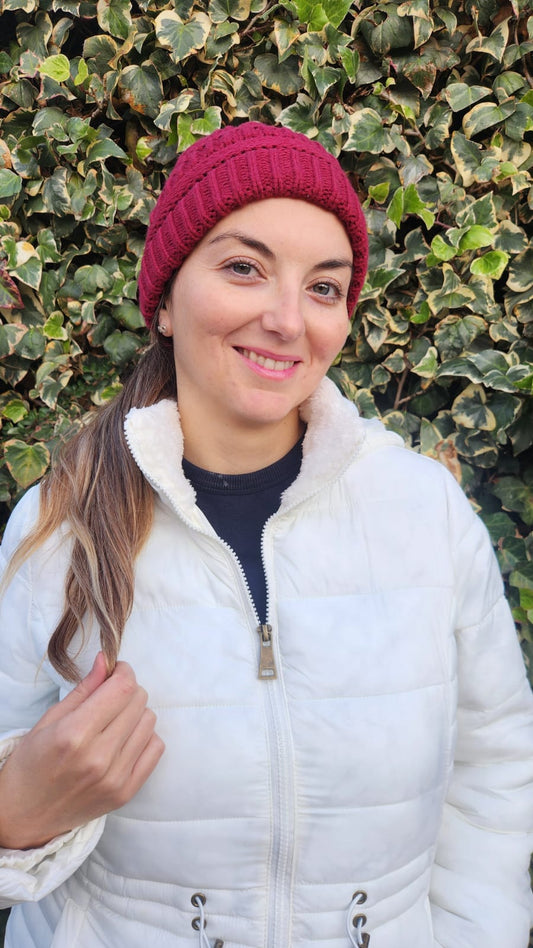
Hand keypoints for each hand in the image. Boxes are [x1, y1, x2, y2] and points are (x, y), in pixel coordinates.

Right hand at [0, 653, 164, 849]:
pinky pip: (156, 749)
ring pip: (150, 722)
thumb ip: (83, 689)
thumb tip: (106, 661)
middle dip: (127, 690)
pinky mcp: (126, 793)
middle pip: (138, 701)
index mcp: (74, 734)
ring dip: (136, 714)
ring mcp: (115, 778)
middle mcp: (98, 757)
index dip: (123, 672)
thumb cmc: (31, 764)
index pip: (122, 688)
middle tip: (111, 697)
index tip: (116, 671)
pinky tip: (124, 740)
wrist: (24, 816)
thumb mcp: (49, 720)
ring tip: (115, 720)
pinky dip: (144, 737)